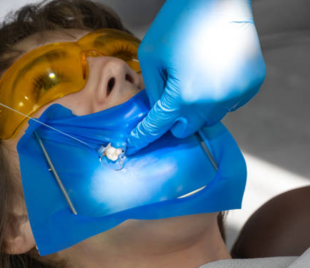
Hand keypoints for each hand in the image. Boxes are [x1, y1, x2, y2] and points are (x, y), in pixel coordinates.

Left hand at [126, 0, 265, 153]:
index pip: (158, 126)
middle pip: (187, 128)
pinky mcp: (251, 84)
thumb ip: (153, 89)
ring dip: (199, 108)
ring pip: (210, 117)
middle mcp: (211, 101)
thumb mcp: (151, 55)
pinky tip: (215, 74)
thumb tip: (157, 110)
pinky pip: (230, 103)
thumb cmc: (180, 22)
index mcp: (183, 95)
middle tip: (172, 100)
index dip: (144, 135)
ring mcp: (234, 94)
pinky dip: (219, 97)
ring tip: (196, 80)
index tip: (135, 143)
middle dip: (175, 120)